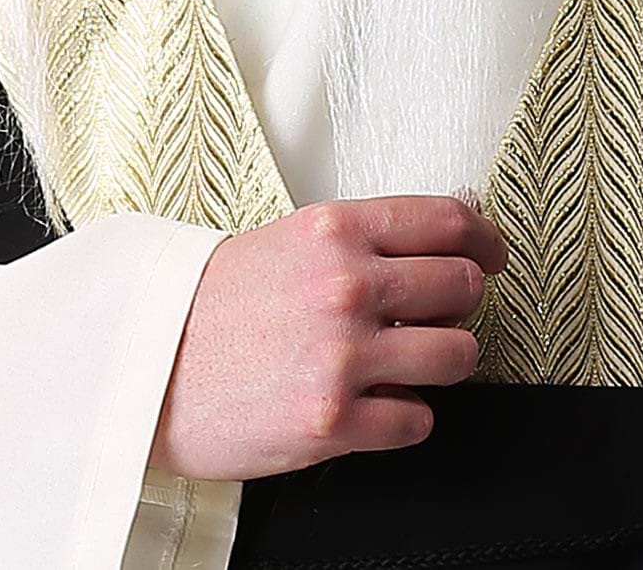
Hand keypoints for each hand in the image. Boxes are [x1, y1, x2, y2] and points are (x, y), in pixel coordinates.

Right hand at [148, 194, 509, 481]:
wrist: (151, 367)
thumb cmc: (220, 303)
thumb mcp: (294, 240)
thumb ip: (369, 237)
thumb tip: (456, 225)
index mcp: (336, 230)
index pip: (450, 221)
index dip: (486, 240)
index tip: (492, 255)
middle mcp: (346, 286)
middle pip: (463, 286)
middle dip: (463, 305)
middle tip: (441, 315)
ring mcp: (342, 355)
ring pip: (458, 356)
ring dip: (445, 363)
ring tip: (410, 364)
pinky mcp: (333, 421)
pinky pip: (418, 421)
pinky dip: (406, 416)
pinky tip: (374, 405)